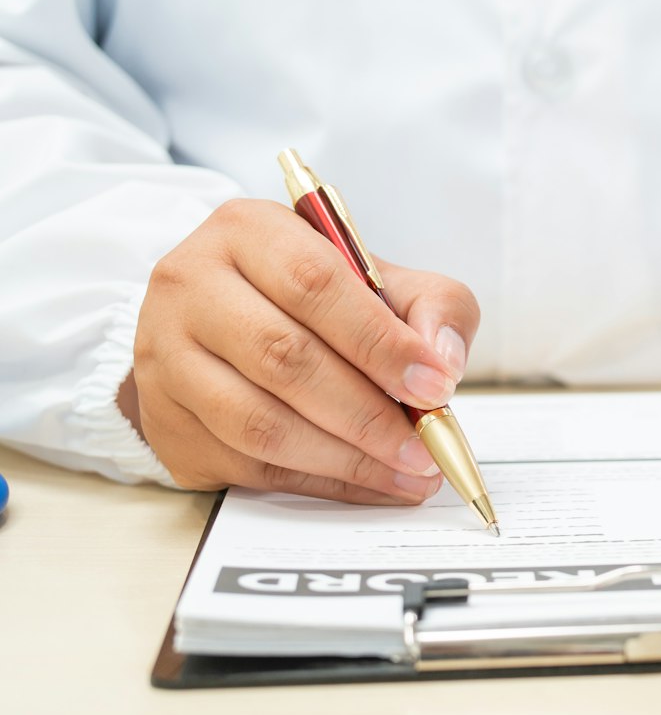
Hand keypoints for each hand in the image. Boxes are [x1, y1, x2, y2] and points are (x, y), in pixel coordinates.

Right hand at [122, 198, 480, 502]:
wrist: (228, 320)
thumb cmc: (314, 299)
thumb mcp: (381, 277)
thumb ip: (432, 305)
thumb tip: (442, 360)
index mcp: (246, 232)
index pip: (313, 284)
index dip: (380, 341)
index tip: (434, 384)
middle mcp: (190, 287)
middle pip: (284, 358)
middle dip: (368, 413)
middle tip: (424, 444)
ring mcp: (165, 357)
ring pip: (259, 423)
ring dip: (346, 458)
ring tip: (407, 472)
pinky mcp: (164, 421)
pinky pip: (248, 465)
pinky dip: (320, 482)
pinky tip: (369, 482)